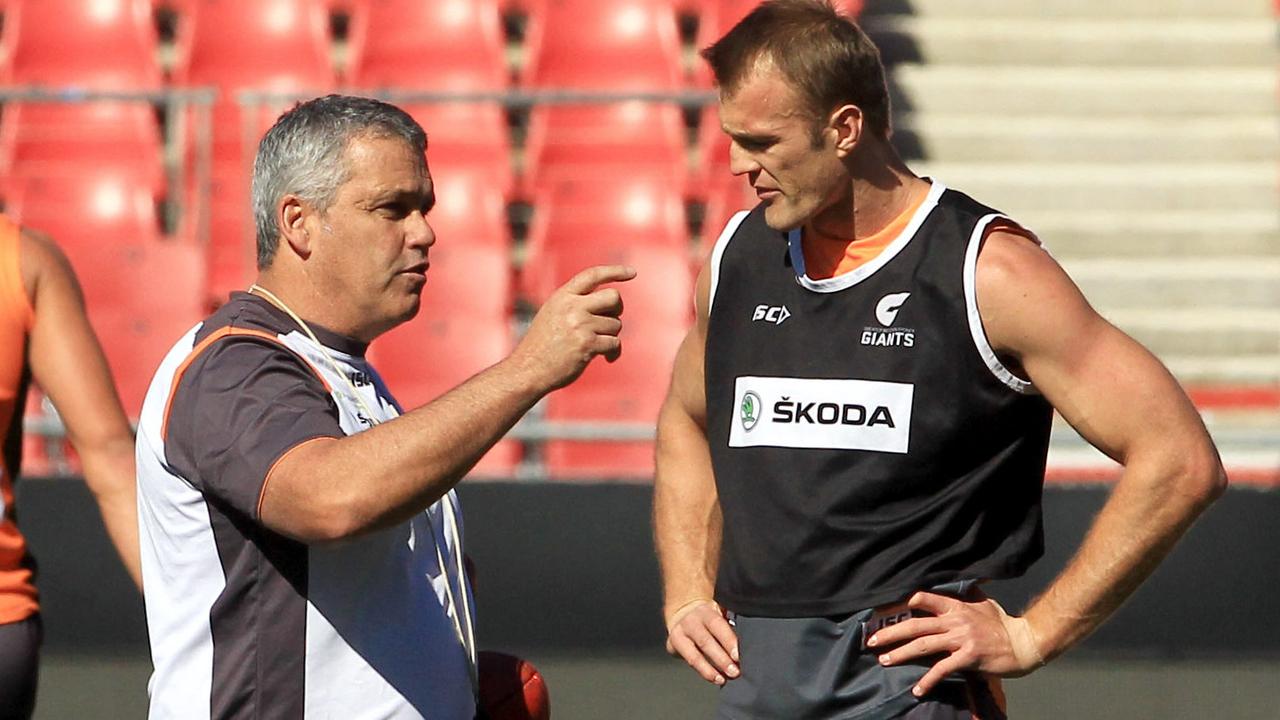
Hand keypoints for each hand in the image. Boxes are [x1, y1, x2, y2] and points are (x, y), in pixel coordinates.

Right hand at [514, 265, 635, 389]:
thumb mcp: (552, 314)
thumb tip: (610, 301)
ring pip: (616, 324)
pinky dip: (613, 352)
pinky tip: (607, 358)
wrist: (528, 369)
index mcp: (562, 297)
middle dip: (618, 309)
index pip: (592, 275)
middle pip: (613, 297)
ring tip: (598, 346)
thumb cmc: (542, 346)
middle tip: (612, 320)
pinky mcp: (586, 344)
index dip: (614, 271)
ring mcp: (579, 325)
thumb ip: (575, 304)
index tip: (632, 272)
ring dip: (611, 336)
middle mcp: (571, 307)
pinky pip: (614, 343)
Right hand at [665, 599, 740, 685]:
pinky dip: (703, 671)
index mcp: (706, 611)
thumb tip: (749, 641)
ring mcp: (679, 634)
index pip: (717, 625)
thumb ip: (730, 623)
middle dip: (721, 659)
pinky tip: (714, 678)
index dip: (728, 641)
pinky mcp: (672, 645)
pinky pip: (688, 661)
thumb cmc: (709, 617)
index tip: (738, 656)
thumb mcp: (719, 613)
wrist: (683, 612)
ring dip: (709, 670)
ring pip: (694, 655)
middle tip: (735, 672)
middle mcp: (690, 622)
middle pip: (705, 642)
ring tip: (722, 680)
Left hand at [867, 591, 1043, 697]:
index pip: (923, 598)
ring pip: (923, 645)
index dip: (901, 603)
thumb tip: (955, 585)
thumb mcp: (982, 603)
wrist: (1024, 643)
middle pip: (916, 625)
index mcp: (956, 606)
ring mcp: (961, 639)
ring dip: (901, 654)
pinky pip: (943, 669)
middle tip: (871, 640)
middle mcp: (955, 621)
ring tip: (884, 660)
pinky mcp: (968, 657)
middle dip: (891, 633)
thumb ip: (964, 596)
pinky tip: (917, 689)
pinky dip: (928, 680)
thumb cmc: (1003, 624)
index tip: (883, 611)